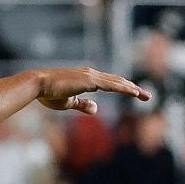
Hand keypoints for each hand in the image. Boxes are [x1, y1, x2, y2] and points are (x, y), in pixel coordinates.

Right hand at [35, 68, 150, 114]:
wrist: (38, 85)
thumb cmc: (48, 94)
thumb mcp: (68, 102)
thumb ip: (83, 105)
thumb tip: (96, 108)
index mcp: (86, 78)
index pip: (109, 83)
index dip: (123, 87)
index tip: (134, 93)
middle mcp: (91, 74)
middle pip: (117, 81)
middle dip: (133, 88)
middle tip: (147, 96)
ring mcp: (91, 76)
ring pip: (118, 82)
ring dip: (133, 89)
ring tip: (145, 96)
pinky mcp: (90, 81)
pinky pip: (111, 85)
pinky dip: (124, 88)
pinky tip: (134, 92)